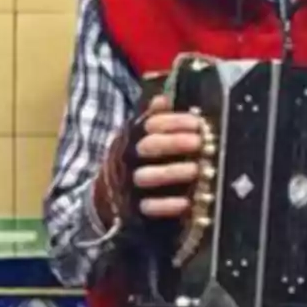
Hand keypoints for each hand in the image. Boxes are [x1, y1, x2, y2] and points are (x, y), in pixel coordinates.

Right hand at [128, 95, 203, 219]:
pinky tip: (186, 202)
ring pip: (147, 176)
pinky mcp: (133, 208)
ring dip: (173, 172)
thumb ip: (153, 118)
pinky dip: (167, 205)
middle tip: (200, 142)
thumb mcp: (138, 136)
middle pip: (150, 146)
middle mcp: (128, 158)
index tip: (198, 122)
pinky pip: (148, 207)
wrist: (106, 197)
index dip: (175, 121)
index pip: (152, 124)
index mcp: (132, 137)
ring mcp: (129, 183)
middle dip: (175, 143)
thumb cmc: (135, 160)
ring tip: (197, 169)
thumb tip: (163, 98)